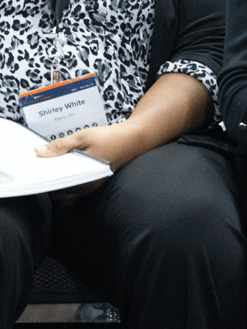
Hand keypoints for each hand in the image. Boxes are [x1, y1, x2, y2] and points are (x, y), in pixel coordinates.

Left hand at [36, 122, 151, 195]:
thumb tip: (37, 152)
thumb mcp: (83, 137)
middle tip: (34, 167)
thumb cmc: (111, 138)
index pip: (53, 186)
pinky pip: (73, 186)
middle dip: (45, 180)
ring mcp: (90, 186)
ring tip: (46, 166)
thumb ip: (60, 146)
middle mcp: (86, 187)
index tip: (29, 170)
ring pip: (64, 190)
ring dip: (55, 180)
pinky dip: (64, 178)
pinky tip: (61, 166)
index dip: (40, 179)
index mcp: (83, 179)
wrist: (134, 138)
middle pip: (57, 191)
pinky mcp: (93, 182)